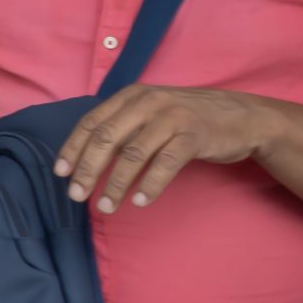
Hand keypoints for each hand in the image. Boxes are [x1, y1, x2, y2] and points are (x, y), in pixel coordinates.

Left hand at [54, 85, 271, 214]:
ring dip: (116, 184)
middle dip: (88, 170)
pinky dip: (150, 185)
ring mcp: (172, 117)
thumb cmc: (187, 118)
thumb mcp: (150, 113)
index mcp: (131, 96)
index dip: (73, 149)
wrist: (242, 116)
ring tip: (106, 206)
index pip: (91, 123)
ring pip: (133, 154)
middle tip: (77, 196)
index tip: (61, 174)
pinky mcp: (194, 135)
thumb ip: (122, 127)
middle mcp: (147, 102)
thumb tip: (85, 158)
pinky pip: (165, 164)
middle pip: (106, 139)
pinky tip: (140, 201)